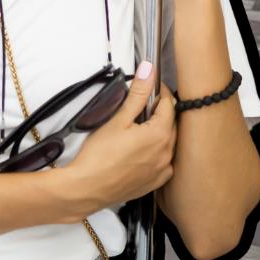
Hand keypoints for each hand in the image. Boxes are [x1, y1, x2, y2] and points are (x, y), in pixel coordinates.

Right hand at [61, 62, 175, 215]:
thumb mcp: (117, 120)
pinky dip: (157, 152)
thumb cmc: (99, 154)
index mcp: (160, 135)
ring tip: (139, 127)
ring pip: (168, 144)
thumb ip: (137, 95)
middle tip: (142, 104)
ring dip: (159, 132)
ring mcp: (163, 170)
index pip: (169, 105)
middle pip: (171, 124)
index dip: (160, 92)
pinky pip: (164, 162)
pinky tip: (140, 150)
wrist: (88, 188)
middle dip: (160, 111)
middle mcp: (167, 153)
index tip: (151, 86)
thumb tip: (149, 71)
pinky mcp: (155, 183)